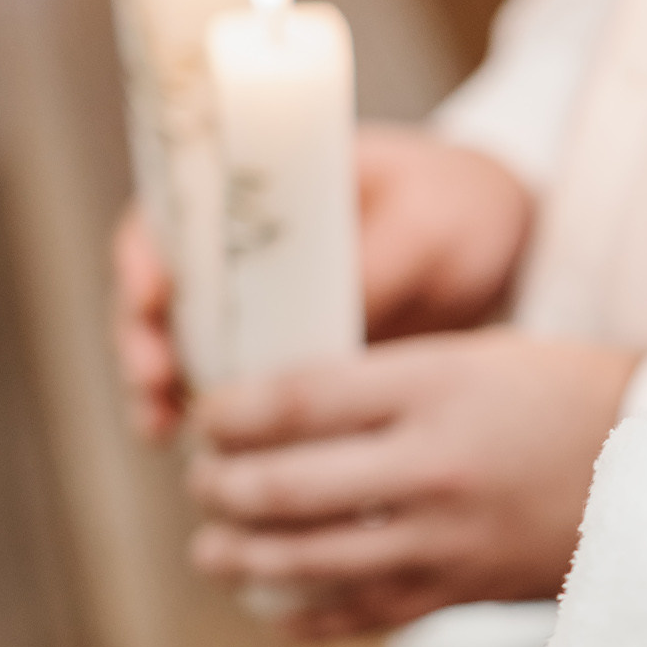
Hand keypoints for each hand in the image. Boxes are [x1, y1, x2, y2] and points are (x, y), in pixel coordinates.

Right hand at [111, 125, 534, 441]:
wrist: (507, 245)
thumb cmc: (460, 207)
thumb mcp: (429, 224)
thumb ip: (381, 267)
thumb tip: (327, 337)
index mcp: (267, 187)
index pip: (174, 210)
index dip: (143, 252)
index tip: (151, 295)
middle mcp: (246, 248)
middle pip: (160, 291)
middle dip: (140, 340)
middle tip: (153, 384)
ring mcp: (262, 306)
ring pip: (182, 349)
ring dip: (159, 392)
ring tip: (160, 431)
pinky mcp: (289, 358)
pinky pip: (234, 393)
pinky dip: (217, 426)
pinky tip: (216, 460)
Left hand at [187, 330, 640, 639]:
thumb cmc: (564, 397)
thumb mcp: (476, 358)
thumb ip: (384, 382)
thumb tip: (278, 410)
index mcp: (436, 387)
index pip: (296, 401)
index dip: (229, 414)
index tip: (208, 416)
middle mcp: (433, 464)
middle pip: (283, 487)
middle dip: (220, 490)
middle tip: (203, 484)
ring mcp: (446, 536)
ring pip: (308, 561)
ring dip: (241, 561)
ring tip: (213, 553)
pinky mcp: (463, 590)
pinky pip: (361, 614)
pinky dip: (305, 620)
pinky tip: (276, 612)